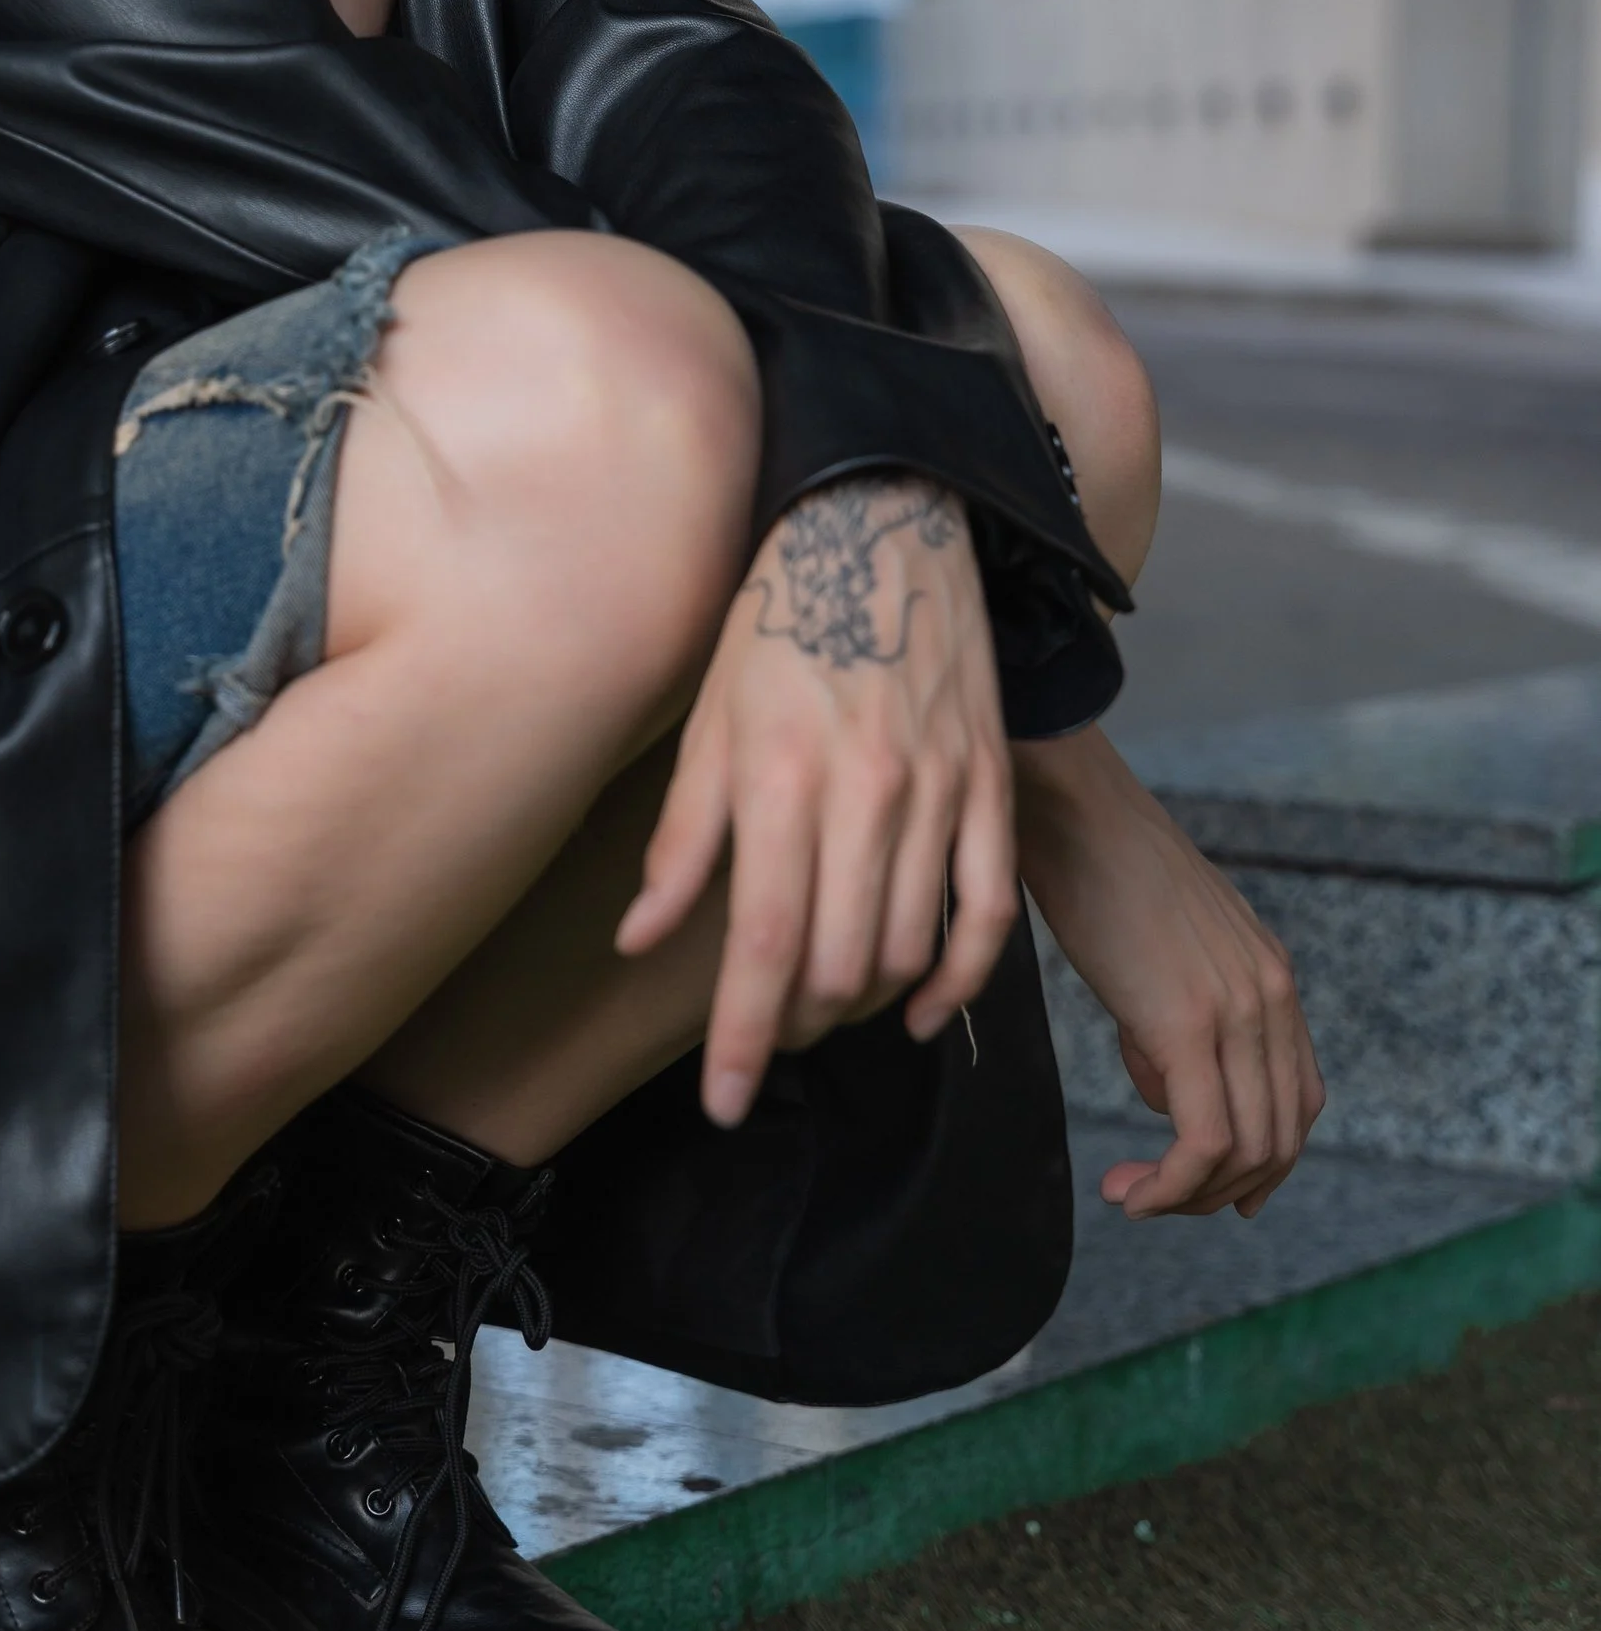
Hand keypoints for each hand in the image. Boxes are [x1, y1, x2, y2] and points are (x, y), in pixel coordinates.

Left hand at [616, 472, 1020, 1127]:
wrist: (884, 528)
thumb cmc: (773, 624)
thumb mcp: (707, 722)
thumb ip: (682, 841)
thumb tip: (640, 939)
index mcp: (781, 776)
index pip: (765, 944)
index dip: (742, 1037)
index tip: (722, 1102)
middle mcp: (868, 792)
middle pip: (839, 964)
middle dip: (793, 1028)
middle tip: (760, 1043)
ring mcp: (942, 792)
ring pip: (908, 948)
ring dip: (859, 1006)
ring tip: (817, 1013)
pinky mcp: (991, 787)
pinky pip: (987, 913)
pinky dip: (957, 980)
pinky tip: (916, 1010)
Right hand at [1015, 723, 1323, 1217]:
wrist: (1074, 813)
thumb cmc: (1097, 872)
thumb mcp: (1161, 953)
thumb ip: (1178, 1024)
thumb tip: (1167, 1096)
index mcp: (1271, 978)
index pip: (1298, 1099)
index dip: (1263, 1162)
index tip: (1208, 1191)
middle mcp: (1272, 997)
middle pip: (1281, 1137)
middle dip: (1220, 1192)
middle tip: (1152, 1201)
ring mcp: (1238, 1010)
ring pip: (1249, 1149)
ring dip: (1190, 1197)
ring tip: (1132, 1197)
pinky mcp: (1189, 1022)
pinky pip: (1206, 1139)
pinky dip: (1173, 1186)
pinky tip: (1129, 1188)